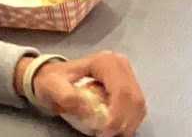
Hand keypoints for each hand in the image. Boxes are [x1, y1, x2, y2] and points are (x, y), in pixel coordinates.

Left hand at [31, 52, 146, 136]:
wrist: (52, 76)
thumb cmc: (52, 80)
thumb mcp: (53, 87)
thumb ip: (68, 97)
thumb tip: (88, 109)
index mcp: (104, 62)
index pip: (120, 90)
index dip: (118, 115)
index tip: (105, 133)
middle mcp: (119, 63)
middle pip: (133, 97)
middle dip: (125, 122)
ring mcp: (125, 72)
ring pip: (139, 102)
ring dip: (130, 123)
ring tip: (114, 135)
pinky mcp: (127, 83)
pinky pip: (136, 104)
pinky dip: (131, 120)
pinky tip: (119, 129)